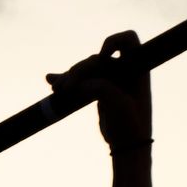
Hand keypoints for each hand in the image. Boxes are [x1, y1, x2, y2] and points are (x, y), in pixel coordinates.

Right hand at [46, 29, 151, 156]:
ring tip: (56, 89)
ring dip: (69, 77)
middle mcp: (123, 69)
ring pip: (85, 70)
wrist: (127, 147)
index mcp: (136, 67)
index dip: (114, 41)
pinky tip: (50, 80)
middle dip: (80, 71)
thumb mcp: (118, 105)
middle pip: (96, 60)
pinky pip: (80, 80)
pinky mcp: (97, 89)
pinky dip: (66, 80)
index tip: (104, 56)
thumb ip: (101, 88)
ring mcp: (109, 78)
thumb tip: (77, 85)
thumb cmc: (130, 126)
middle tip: (66, 89)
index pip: (128, 39)